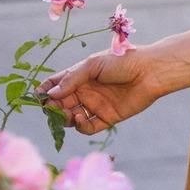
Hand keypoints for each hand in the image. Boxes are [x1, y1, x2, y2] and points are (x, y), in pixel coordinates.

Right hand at [37, 48, 161, 134]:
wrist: (150, 72)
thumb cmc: (122, 61)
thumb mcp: (93, 65)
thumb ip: (72, 79)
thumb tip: (52, 94)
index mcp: (80, 76)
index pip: (56, 85)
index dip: (46, 91)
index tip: (39, 95)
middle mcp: (85, 92)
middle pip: (61, 104)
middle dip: (53, 107)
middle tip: (51, 108)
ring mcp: (95, 106)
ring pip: (72, 117)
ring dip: (65, 118)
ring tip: (68, 113)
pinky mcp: (107, 118)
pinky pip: (88, 127)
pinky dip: (80, 126)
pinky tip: (81, 117)